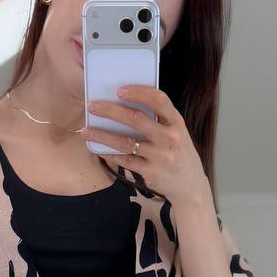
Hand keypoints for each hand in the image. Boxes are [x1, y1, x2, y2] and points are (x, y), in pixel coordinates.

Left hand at [81, 84, 211, 206]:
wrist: (190, 186)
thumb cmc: (178, 153)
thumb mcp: (177, 133)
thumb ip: (159, 120)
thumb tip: (126, 105)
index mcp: (177, 123)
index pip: (159, 100)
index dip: (139, 92)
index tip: (120, 90)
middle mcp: (169, 138)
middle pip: (136, 119)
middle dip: (111, 111)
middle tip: (93, 106)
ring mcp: (160, 157)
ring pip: (125, 142)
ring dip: (102, 135)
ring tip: (86, 131)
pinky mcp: (150, 173)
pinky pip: (125, 161)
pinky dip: (109, 154)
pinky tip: (98, 149)